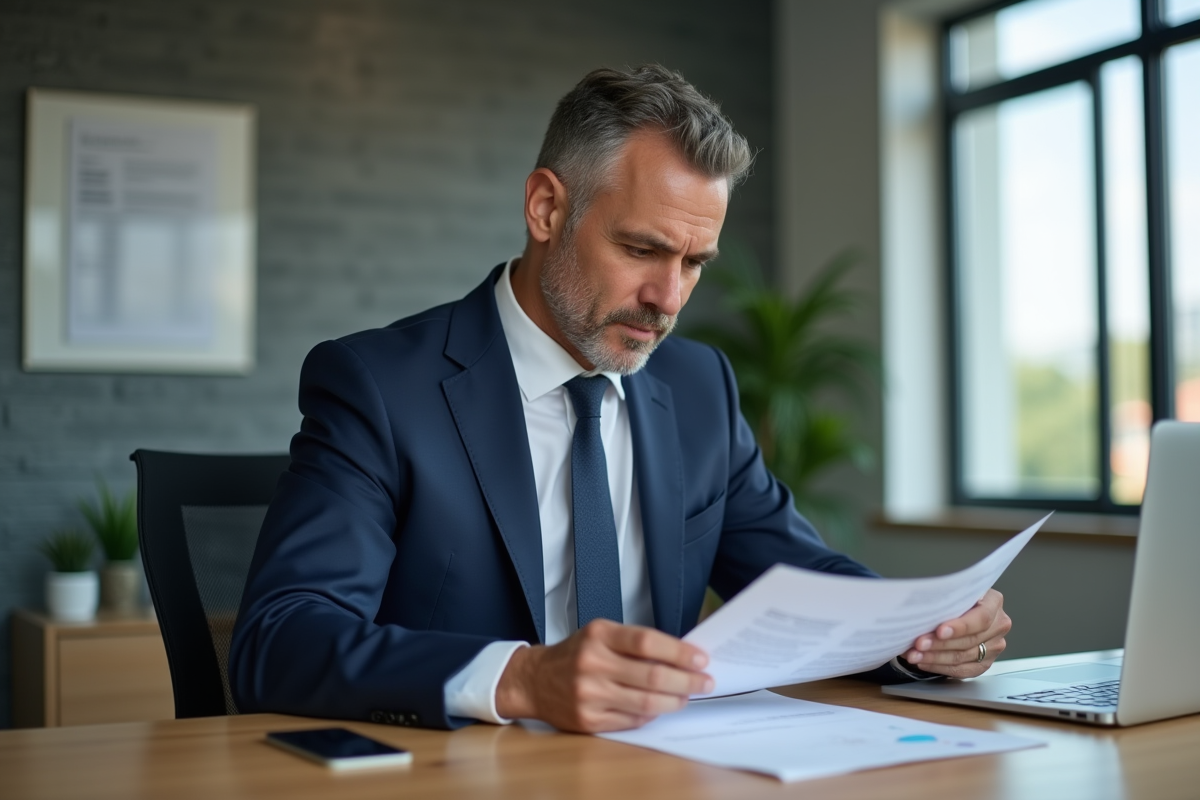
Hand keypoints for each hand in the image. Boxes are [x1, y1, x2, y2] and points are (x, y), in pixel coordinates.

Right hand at [494, 619, 713, 732]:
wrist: (535, 680)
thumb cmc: (575, 654)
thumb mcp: (600, 634)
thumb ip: (635, 642)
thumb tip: (680, 655)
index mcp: (598, 636)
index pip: (647, 642)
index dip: (679, 652)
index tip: (700, 658)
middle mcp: (593, 664)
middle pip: (652, 676)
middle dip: (686, 680)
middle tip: (704, 681)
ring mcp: (590, 694)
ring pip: (645, 702)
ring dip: (674, 701)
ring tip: (686, 696)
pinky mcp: (589, 719)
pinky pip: (631, 720)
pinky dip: (651, 715)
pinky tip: (659, 708)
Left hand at [900, 589, 1010, 678]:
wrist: (958, 608)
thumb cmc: (953, 596)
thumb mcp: (953, 589)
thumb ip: (946, 596)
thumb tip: (923, 606)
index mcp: (994, 602)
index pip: (981, 618)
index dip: (960, 627)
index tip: (939, 631)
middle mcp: (998, 625)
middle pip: (970, 640)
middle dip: (940, 644)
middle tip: (919, 644)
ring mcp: (994, 646)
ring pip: (964, 657)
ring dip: (935, 657)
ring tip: (915, 654)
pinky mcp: (985, 663)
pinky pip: (962, 670)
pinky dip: (939, 667)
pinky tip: (924, 662)